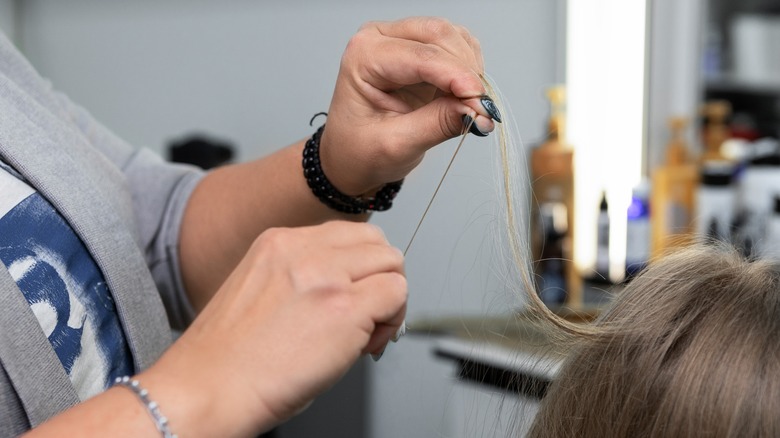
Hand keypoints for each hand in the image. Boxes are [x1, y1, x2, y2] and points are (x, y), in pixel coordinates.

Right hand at [140, 221, 406, 435]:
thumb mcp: (261, 290)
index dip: (360, 269)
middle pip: (376, 242)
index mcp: (279, 242)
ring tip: (366, 333)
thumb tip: (348, 287)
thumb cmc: (228, 358)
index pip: (348, 235)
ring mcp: (326, 275)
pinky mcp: (345, 308)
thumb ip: (304, 277)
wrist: (207, 389)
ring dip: (389, 298)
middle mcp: (302, 250)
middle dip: (381, 277)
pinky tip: (366, 345)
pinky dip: (392, 320)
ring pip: (393, 264)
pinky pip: (397, 295)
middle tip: (368, 316)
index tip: (353, 297)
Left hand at [320, 17, 494, 194]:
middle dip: (466, 71)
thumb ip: (438, 124)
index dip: (457, 76)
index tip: (480, 102)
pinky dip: (469, 69)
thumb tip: (477, 111)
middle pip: (440, 35)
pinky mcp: (420, 51)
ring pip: (453, 37)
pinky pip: (457, 47)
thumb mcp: (396, 145)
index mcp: (364, 56)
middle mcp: (380, 40)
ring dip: (470, 69)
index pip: (421, 56)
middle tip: (480, 108)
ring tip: (469, 105)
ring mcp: (401, 41)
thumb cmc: (359, 150)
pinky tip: (463, 94)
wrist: (349, 157)